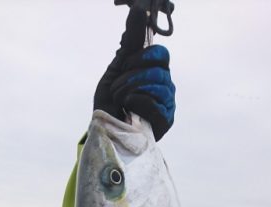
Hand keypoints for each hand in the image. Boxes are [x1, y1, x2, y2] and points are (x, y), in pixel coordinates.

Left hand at [93, 4, 174, 139]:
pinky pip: (156, 104)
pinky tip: (129, 109)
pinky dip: (138, 104)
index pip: (161, 54)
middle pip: (159, 69)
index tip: (125, 65)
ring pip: (158, 86)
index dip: (142, 57)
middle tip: (118, 89)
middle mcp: (166, 87)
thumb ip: (130, 43)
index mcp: (156, 72)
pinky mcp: (165, 122)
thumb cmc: (110, 103)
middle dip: (133, 76)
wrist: (103, 131)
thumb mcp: (117, 69)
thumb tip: (139, 9)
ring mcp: (167, 105)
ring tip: (121, 100)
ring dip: (131, 90)